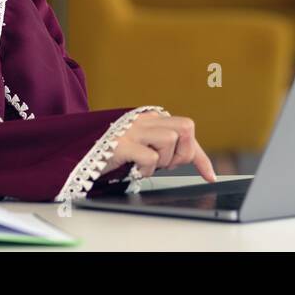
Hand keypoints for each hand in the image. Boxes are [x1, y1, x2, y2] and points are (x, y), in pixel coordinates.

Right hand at [102, 112, 217, 182]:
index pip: (187, 130)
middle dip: (182, 152)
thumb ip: (169, 150)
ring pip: (170, 139)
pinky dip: (146, 170)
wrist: (83, 154)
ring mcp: (133, 130)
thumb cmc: (119, 153)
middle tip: (165, 165)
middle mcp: (145, 119)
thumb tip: (201, 166)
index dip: (201, 157)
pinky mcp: (121, 144)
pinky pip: (150, 156)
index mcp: (153, 118)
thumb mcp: (147, 148)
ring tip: (146, 166)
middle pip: (186, 127)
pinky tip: (135, 170)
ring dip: (163, 161)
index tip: (210, 176)